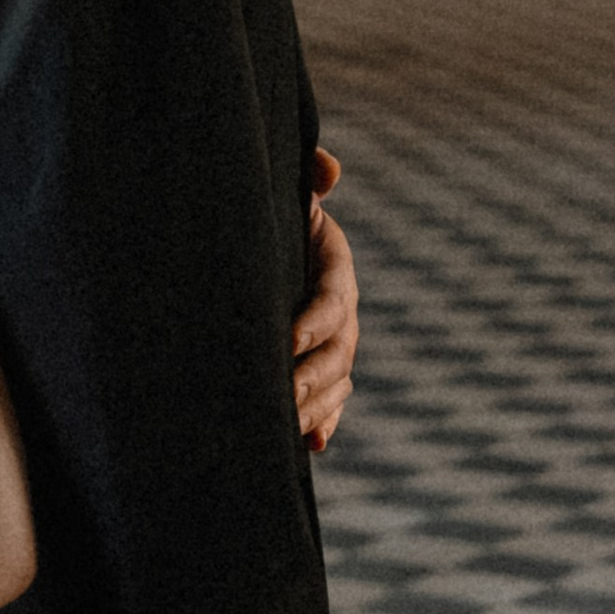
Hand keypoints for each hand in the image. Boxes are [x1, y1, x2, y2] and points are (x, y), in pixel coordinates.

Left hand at [294, 149, 357, 450]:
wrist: (274, 244)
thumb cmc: (276, 216)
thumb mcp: (291, 196)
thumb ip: (309, 180)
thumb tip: (328, 169)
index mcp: (335, 271)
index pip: (332, 302)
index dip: (315, 322)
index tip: (289, 339)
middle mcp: (341, 313)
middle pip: (337, 352)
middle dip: (312, 377)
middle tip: (284, 395)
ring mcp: (334, 346)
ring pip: (336, 382)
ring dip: (316, 406)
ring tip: (289, 424)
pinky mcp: (320, 369)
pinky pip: (331, 402)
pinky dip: (324, 423)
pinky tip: (311, 444)